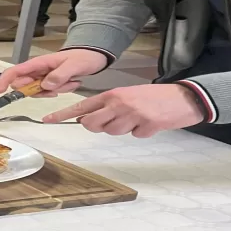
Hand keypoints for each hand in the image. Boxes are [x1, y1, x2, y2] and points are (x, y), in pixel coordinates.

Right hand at [0, 48, 107, 95]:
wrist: (93, 56)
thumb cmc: (83, 56)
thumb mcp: (74, 65)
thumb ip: (60, 75)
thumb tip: (45, 85)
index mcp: (39, 63)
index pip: (15, 71)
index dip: (4, 81)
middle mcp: (38, 70)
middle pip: (23, 85)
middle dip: (38, 90)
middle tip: (56, 86)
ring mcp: (43, 77)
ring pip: (36, 91)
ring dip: (52, 91)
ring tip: (69, 82)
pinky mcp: (50, 82)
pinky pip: (47, 92)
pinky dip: (59, 91)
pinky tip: (70, 83)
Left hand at [44, 84, 204, 137]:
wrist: (183, 97)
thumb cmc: (154, 97)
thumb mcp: (128, 95)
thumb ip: (109, 106)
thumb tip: (90, 120)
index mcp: (113, 94)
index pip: (83, 106)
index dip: (64, 114)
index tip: (47, 119)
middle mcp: (120, 103)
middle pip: (93, 124)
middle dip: (97, 127)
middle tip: (111, 122)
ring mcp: (133, 115)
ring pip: (112, 132)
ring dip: (123, 129)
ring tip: (137, 118)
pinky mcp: (147, 126)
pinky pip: (135, 136)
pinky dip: (141, 132)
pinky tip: (151, 122)